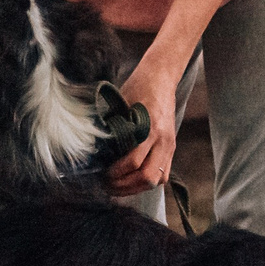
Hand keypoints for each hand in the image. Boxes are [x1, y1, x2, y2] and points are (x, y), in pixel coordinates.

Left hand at [106, 51, 182, 195]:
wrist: (161, 77)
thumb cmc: (138, 88)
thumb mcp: (121, 105)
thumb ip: (113, 128)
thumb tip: (93, 152)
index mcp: (150, 128)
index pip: (134, 162)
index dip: (116, 173)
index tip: (102, 174)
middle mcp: (164, 140)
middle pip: (147, 177)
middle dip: (125, 186)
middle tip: (107, 185)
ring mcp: (170, 145)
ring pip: (157, 180)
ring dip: (136, 188)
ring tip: (118, 187)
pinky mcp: (171, 147)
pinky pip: (163, 174)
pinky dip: (147, 182)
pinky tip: (132, 181)